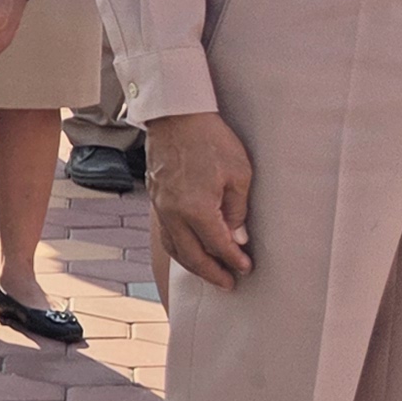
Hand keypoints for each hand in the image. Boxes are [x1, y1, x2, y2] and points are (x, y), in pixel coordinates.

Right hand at [147, 111, 253, 288]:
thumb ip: (238, 210)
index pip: (218, 245)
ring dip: (193, 265)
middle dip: (212, 273)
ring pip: (175, 248)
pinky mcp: (156, 200)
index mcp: (196, 208)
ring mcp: (161, 208)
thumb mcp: (239, 174)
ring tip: (209, 273)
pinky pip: (166, 233)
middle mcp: (174, 213)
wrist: (176, 116)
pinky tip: (189, 250)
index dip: (233, 260)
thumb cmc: (210, 140)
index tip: (245, 268)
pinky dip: (179, 248)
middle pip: (192, 255)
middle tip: (228, 284)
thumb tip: (238, 237)